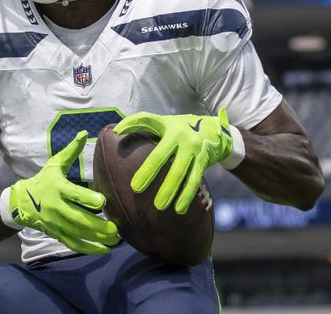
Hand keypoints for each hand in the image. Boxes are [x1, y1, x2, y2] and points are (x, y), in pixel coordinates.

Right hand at [8, 130, 118, 254]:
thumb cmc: (43, 180)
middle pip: (78, 219)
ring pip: (77, 234)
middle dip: (97, 225)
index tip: (102, 202)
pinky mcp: (56, 233)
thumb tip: (84, 133)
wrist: (21, 202)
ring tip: (114, 240)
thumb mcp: (55, 164)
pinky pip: (72, 243)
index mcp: (58, 188)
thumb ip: (71, 151)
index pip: (73, 194)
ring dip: (96, 238)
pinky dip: (87, 248)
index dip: (87, 198)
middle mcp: (57, 207)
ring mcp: (56, 223)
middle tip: (115, 228)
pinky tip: (103, 250)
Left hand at [113, 108, 232, 214]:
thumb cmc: (182, 127)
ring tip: (160, 206)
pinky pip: (194, 180)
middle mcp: (181, 136)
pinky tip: (180, 209)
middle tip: (136, 189)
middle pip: (161, 155)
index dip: (132, 124)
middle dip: (149, 172)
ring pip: (180, 171)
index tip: (117, 134)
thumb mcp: (164, 122)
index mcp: (168, 126)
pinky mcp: (204, 161)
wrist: (215, 129)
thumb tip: (116, 132)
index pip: (146, 120)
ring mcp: (193, 149)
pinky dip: (187, 195)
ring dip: (170, 189)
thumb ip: (142, 123)